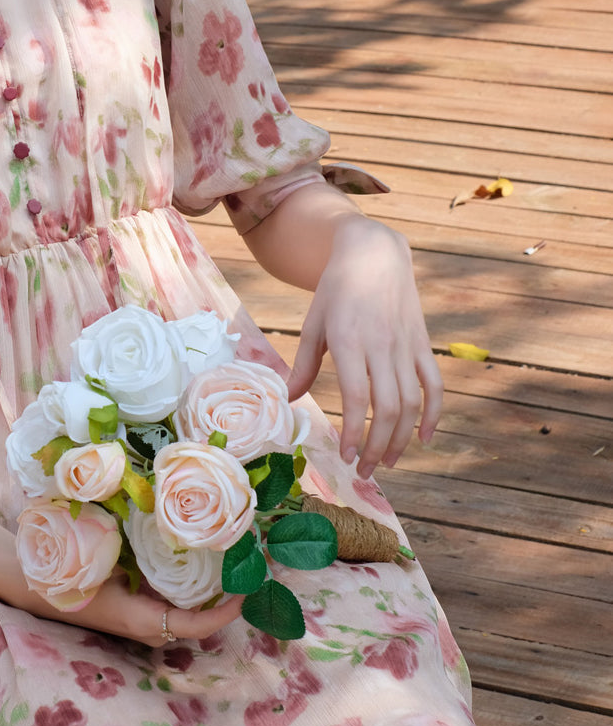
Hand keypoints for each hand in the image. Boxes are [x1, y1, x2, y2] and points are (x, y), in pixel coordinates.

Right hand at [42, 572, 243, 648]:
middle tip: (249, 566)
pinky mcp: (145, 612)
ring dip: (214, 593)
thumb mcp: (106, 565)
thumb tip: (169, 526)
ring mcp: (149, 623)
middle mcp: (153, 628)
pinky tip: (207, 562)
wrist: (47, 595)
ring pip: (192, 612)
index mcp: (146, 621)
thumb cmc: (77, 580)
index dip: (227, 611)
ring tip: (236, 562)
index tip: (247, 588)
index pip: (198, 625)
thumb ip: (137, 555)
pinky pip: (178, 604)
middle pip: (202, 620)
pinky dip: (196, 587)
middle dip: (228, 598)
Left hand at [286, 216, 441, 477]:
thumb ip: (303, 364)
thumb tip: (290, 399)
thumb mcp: (314, 323)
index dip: (353, 431)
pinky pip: (434, 384)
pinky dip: (433, 413)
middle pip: (387, 408)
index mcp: (349, 341)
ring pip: (412, 402)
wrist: (374, 254)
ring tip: (387, 461)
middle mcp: (381, 345)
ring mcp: (405, 345)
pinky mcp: (422, 343)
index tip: (345, 456)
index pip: (356, 397)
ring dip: (401, 438)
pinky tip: (424, 438)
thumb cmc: (336, 290)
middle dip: (376, 446)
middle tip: (364, 471)